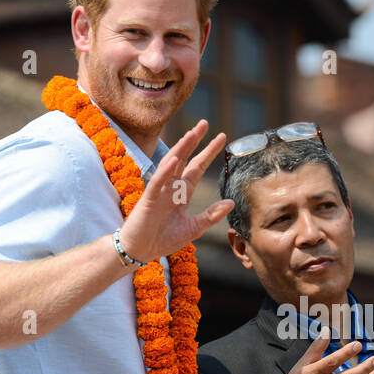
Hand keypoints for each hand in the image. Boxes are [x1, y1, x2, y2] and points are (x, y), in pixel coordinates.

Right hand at [119, 120, 232, 260]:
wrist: (142, 250)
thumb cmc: (164, 239)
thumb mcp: (194, 228)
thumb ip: (211, 215)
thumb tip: (231, 202)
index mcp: (182, 193)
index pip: (197, 167)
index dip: (208, 153)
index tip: (221, 137)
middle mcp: (171, 187)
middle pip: (184, 158)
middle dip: (194, 141)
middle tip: (205, 123)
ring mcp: (160, 191)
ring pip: (171, 164)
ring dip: (181, 148)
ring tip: (192, 134)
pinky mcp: (149, 199)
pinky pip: (158, 182)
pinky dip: (165, 170)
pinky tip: (174, 158)